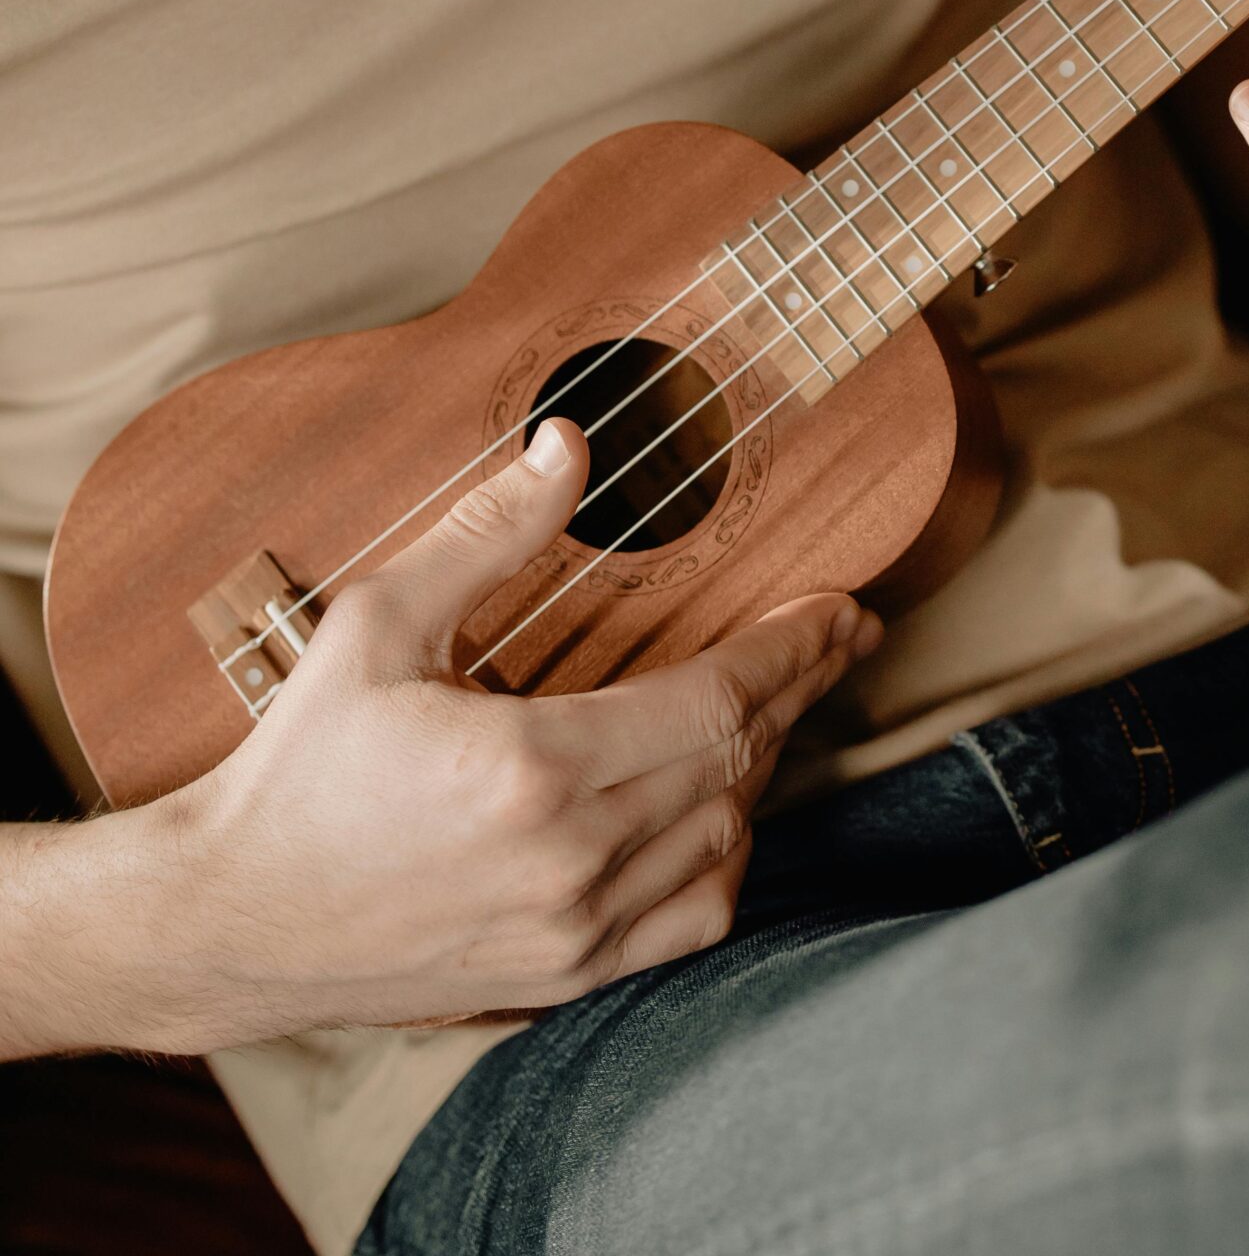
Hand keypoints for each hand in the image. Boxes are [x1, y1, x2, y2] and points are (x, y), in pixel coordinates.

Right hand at [138, 420, 879, 1050]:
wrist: (231, 919)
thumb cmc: (300, 763)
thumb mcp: (379, 621)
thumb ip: (489, 528)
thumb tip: (572, 443)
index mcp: (533, 767)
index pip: (718, 701)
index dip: (793, 648)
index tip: (838, 606)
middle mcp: (569, 861)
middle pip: (738, 764)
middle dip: (802, 688)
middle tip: (843, 635)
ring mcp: (570, 932)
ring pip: (725, 840)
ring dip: (764, 764)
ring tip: (781, 701)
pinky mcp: (560, 980)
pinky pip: (691, 920)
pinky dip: (727, 856)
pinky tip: (724, 806)